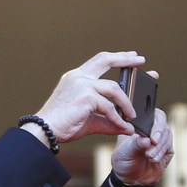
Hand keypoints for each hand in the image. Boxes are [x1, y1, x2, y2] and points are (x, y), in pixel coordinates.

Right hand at [31, 51, 145, 144]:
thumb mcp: (90, 120)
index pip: (100, 61)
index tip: (131, 55)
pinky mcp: (85, 97)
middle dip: (126, 59)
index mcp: (77, 77)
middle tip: (141, 61)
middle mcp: (79, 76)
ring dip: (126, 102)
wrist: (44, 131)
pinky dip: (118, 118)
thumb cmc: (63, 125)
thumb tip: (127, 127)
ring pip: (113, 88)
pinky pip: (108, 107)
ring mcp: (81, 84)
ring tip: (132, 115)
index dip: (117, 57)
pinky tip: (123, 126)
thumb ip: (109, 120)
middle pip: (106, 60)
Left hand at [110, 107, 173, 186]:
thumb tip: (147, 140)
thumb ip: (135, 144)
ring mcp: (161, 139)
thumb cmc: (124, 160)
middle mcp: (152, 129)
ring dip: (159, 148)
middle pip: (163, 126)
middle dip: (159, 138)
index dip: (157, 124)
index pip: (154, 115)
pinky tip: (153, 160)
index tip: (153, 137)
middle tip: (152, 147)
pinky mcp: (167, 150)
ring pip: (167, 137)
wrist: (129, 178)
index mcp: (141, 123)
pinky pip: (169, 148)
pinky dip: (161, 154)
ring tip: (149, 156)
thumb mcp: (125, 151)